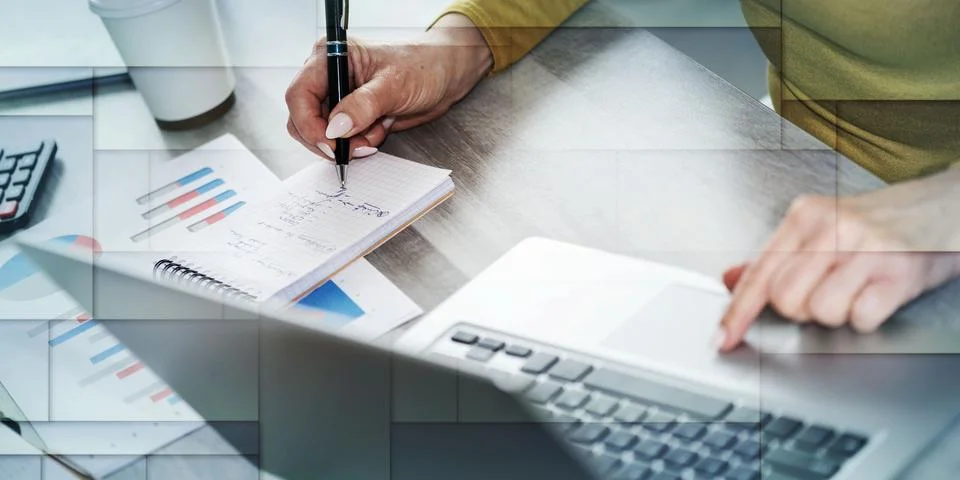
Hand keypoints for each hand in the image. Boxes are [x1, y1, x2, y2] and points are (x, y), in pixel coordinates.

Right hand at [285, 14, 491, 160]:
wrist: (444, 79)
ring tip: (377, 132)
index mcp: (330, 58)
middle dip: (329, 139)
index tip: (331, 144)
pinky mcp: (349, 116)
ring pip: (323, 134)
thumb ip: (363, 106)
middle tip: (356, 147)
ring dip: (349, 143)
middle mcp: (328, 77)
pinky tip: (381, 129)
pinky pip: (342, 141)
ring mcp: (337, 98)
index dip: (309, 124)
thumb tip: (335, 128)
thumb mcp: (393, 86)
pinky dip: (360, 143)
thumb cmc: (422, 68)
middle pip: (303, 119)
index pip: (299, 95)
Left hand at [716, 167, 959, 350]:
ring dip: (837, 313)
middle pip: (785, 299)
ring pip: (820, 312)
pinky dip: (868, 317)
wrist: (949, 206)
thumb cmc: (884, 222)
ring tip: (857, 289)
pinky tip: (878, 294)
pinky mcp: (900, 271)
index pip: (759, 273)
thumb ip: (778, 256)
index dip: (737, 312)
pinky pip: (861, 318)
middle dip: (802, 309)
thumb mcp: (825, 227)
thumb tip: (733, 280)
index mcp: (807, 216)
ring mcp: (867, 248)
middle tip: (828, 290)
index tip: (722, 339)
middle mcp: (833, 228)